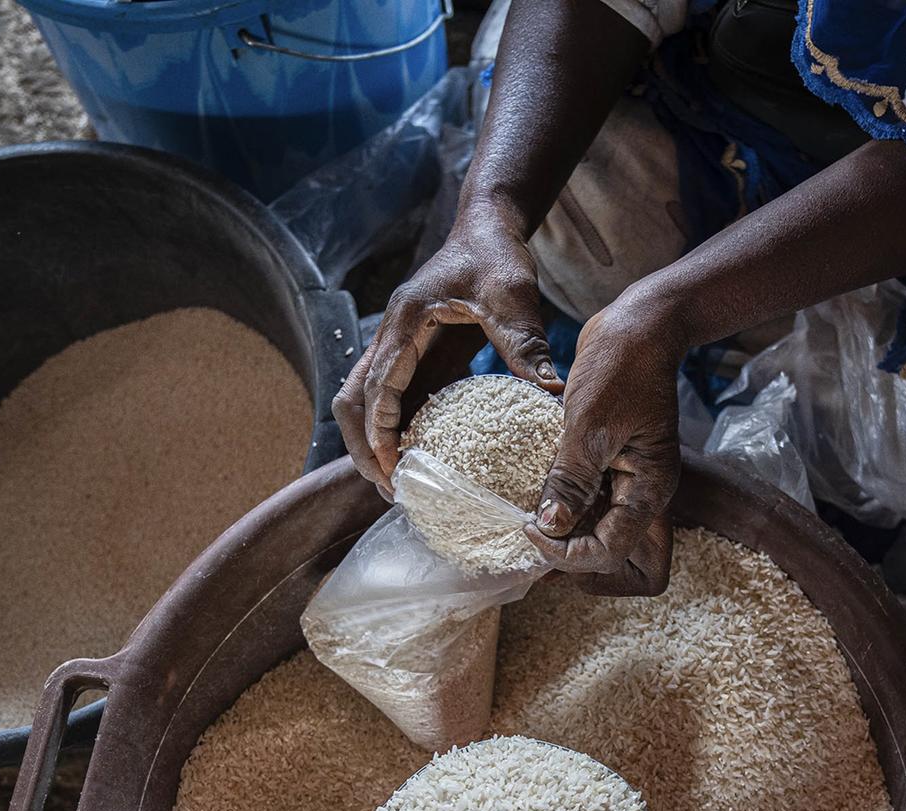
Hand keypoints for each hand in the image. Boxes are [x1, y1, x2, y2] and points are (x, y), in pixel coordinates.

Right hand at [333, 207, 560, 493]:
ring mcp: (400, 347)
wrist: (488, 227)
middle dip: (363, 447)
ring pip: (366, 403)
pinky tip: (421, 460)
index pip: (376, 385)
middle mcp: (392, 336)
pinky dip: (399, 431)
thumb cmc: (496, 255)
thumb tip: (552, 392)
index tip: (391, 467)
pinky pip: (397, 400)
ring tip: (399, 484)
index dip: (378, 430)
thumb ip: (525, 342)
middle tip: (390, 487)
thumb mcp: (513, 295)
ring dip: (374, 443)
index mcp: (406, 321)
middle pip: (353, 401)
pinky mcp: (417, 356)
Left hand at [524, 297, 682, 595]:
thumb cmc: (620, 367)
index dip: (567, 552)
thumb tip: (549, 527)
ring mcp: (628, 480)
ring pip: (600, 532)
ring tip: (529, 524)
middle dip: (574, 558)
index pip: (610, 551)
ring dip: (567, 535)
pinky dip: (565, 507)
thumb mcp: (589, 425)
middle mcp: (643, 493)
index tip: (529, 527)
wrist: (638, 328)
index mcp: (649, 489)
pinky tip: (536, 498)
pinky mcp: (612, 465)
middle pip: (614, 555)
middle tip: (533, 539)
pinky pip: (590, 503)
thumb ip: (570, 479)